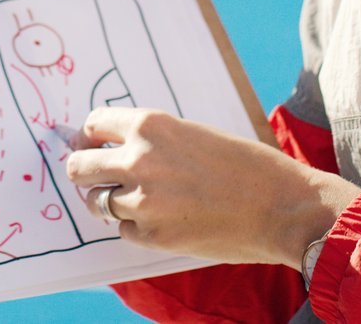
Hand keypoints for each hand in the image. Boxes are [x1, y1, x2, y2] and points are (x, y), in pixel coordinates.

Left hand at [64, 107, 360, 267]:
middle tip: (95, 177)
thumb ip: (155, 141)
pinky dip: (136, 226)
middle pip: (79, 167)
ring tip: (138, 200)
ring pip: (98, 202)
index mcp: (151, 126)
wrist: (281, 207)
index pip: (93, 125)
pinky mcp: (151, 236)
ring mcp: (142, 201)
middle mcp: (139, 160)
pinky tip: (162, 220)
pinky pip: (124, 229)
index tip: (93, 145)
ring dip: (112, 201)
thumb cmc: (247, 166)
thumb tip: (119, 149)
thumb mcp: (195, 135)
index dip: (91, 137)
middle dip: (85, 171)